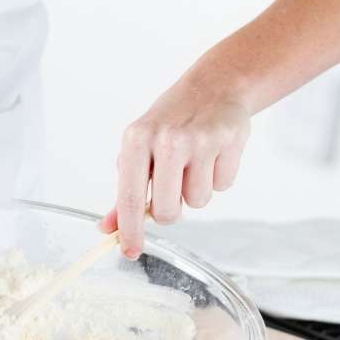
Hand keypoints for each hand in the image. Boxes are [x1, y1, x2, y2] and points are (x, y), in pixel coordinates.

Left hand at [101, 76, 250, 258]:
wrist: (212, 87)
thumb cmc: (168, 124)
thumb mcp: (139, 150)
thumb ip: (125, 192)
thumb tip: (109, 229)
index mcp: (137, 140)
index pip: (130, 198)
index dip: (130, 231)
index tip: (129, 252)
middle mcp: (167, 139)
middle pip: (167, 211)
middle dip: (170, 210)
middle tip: (172, 187)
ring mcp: (201, 139)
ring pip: (198, 202)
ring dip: (195, 191)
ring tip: (194, 163)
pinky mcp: (230, 140)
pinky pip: (223, 186)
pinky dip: (218, 177)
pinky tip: (214, 154)